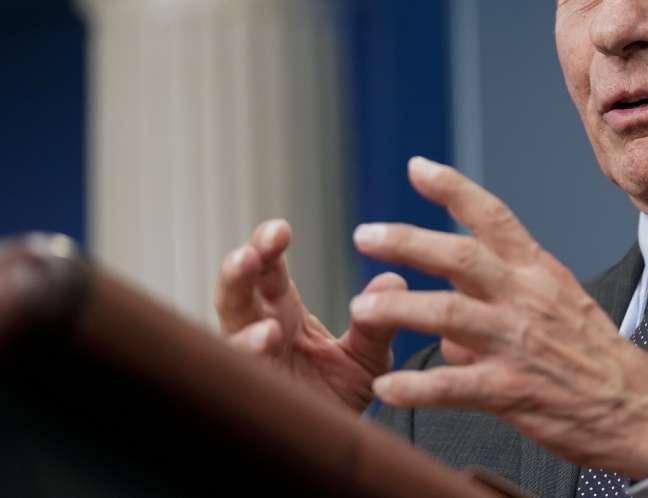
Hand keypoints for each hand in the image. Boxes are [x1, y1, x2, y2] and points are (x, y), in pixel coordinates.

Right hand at [215, 219, 406, 411]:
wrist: (328, 446)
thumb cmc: (337, 395)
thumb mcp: (366, 358)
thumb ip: (376, 324)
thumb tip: (393, 278)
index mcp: (282, 312)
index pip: (268, 271)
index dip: (268, 247)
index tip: (280, 229)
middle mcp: (257, 330)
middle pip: (237, 290)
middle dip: (241, 268)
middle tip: (253, 251)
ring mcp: (247, 362)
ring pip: (226, 327)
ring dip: (235, 309)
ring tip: (254, 290)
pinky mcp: (248, 391)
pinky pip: (235, 369)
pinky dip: (246, 352)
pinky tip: (264, 339)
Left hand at [349, 157, 647, 478]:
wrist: (639, 409)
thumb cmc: (597, 357)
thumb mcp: (561, 305)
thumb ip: (504, 300)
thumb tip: (451, 324)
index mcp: (539, 272)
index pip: (493, 216)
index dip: (453, 188)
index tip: (417, 167)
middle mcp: (526, 298)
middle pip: (459, 255)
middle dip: (406, 240)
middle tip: (364, 234)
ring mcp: (518, 343)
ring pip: (446, 313)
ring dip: (396, 309)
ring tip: (360, 310)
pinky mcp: (512, 390)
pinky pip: (451, 385)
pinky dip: (414, 387)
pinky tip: (387, 389)